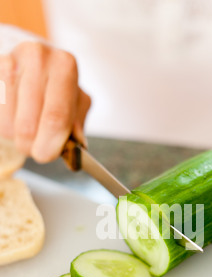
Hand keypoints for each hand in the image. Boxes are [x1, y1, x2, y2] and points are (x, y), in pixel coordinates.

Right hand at [0, 41, 90, 161]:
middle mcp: (37, 58)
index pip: (56, 118)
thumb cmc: (55, 86)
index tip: (46, 155)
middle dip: (31, 146)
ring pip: (8, 124)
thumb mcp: (75, 101)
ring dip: (16, 136)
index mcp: (64, 66)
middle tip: (34, 149)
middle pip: (28, 126)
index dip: (50, 144)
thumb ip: (76, 123)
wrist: (29, 61)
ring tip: (25, 127)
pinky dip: (5, 125)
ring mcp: (9, 61)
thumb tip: (75, 144)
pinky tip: (13, 116)